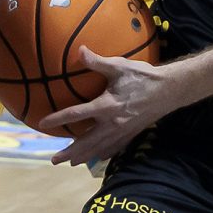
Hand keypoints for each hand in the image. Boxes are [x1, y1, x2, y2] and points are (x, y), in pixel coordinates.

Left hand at [41, 49, 171, 164]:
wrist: (170, 90)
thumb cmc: (143, 76)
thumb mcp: (119, 66)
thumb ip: (97, 61)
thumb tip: (79, 50)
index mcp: (106, 106)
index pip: (76, 114)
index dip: (58, 119)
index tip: (42, 124)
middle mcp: (112, 123)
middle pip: (86, 142)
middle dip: (70, 152)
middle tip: (54, 160)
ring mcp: (123, 132)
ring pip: (99, 148)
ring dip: (84, 156)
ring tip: (70, 163)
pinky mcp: (132, 134)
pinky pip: (114, 148)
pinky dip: (104, 154)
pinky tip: (97, 158)